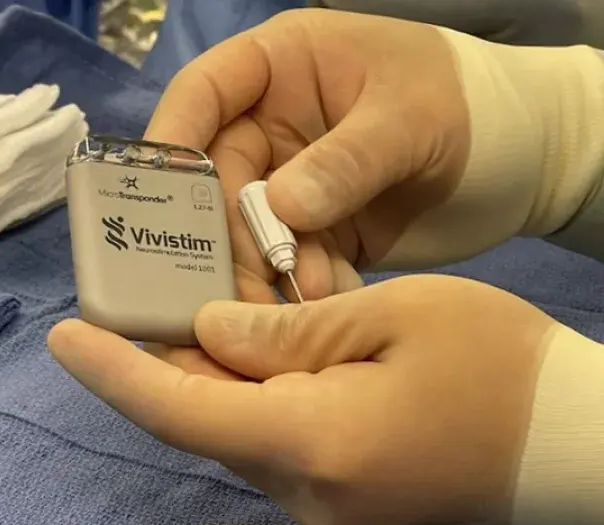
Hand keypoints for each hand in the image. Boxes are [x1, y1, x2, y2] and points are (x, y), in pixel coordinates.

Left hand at [48, 274, 559, 524]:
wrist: (567, 442)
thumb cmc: (494, 365)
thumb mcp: (391, 316)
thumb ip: (289, 329)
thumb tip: (209, 335)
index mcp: (314, 441)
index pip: (181, 411)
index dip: (115, 374)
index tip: (64, 338)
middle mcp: (304, 493)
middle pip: (204, 419)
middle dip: (162, 362)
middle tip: (134, 299)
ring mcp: (322, 506)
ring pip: (235, 430)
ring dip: (208, 375)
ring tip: (189, 310)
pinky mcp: (340, 500)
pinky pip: (271, 442)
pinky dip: (249, 395)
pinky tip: (251, 351)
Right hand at [144, 9, 602, 303]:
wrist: (522, 157)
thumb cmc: (469, 105)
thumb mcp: (411, 118)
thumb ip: (347, 159)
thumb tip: (282, 209)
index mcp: (282, 68)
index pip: (204, 93)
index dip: (172, 142)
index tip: (157, 199)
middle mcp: (271, 125)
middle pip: (214, 180)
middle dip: (225, 235)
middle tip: (238, 286)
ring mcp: (289, 182)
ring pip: (245, 231)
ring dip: (264, 271)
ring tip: (307, 298)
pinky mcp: (311, 231)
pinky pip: (285, 263)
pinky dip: (299, 287)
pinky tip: (329, 299)